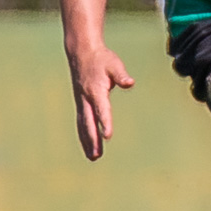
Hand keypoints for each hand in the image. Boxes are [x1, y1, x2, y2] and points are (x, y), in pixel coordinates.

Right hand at [69, 45, 134, 160]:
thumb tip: (130, 82)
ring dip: (87, 141)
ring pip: (84, 125)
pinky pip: (82, 122)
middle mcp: (86, 99)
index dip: (105, 123)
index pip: (102, 110)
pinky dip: (84, 134)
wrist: (82, 53)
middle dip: (93, 140)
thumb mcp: (114, 64)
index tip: (108, 137)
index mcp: (96, 91)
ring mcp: (82, 102)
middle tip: (97, 156)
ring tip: (93, 157)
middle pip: (89, 123)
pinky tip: (88, 146)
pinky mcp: (81, 104)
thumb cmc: (101, 59)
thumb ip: (121, 75)